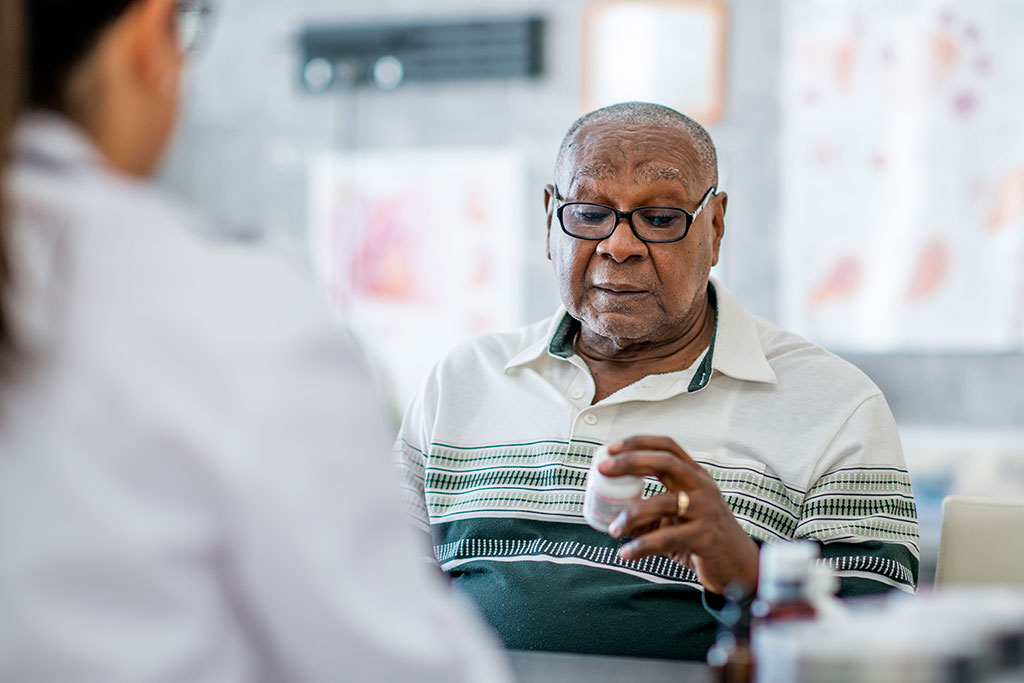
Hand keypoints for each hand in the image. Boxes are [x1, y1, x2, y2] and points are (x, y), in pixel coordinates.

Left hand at [600, 435, 758, 594]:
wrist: (738, 566)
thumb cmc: (702, 537)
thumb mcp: (680, 515)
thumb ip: (652, 509)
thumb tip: (611, 512)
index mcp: (695, 476)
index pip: (668, 446)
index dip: (638, 443)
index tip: (611, 448)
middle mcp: (703, 487)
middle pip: (666, 462)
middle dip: (631, 461)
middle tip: (603, 470)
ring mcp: (706, 510)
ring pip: (663, 502)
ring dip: (631, 515)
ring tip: (613, 530)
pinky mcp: (705, 537)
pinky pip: (666, 538)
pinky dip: (642, 546)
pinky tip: (626, 553)